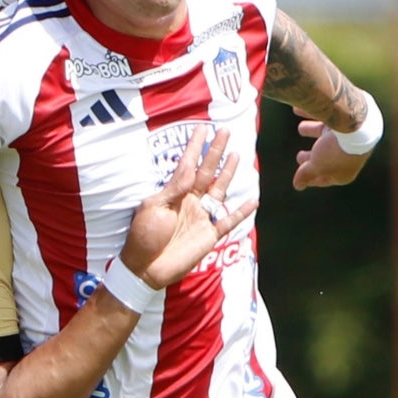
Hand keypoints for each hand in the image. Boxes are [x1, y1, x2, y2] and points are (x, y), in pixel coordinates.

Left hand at [122, 126, 258, 288]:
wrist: (145, 268)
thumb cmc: (143, 236)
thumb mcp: (154, 208)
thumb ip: (174, 188)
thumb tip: (190, 168)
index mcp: (174, 193)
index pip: (187, 164)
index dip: (195, 147)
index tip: (202, 128)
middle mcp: (190, 201)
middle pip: (207, 171)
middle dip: (215, 151)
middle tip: (225, 131)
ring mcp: (201, 217)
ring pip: (219, 190)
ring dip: (228, 173)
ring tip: (237, 155)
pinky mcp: (209, 235)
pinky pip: (229, 221)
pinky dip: (242, 212)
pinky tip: (253, 200)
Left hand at [291, 112, 370, 189]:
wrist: (355, 123)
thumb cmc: (336, 150)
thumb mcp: (317, 165)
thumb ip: (306, 174)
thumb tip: (298, 185)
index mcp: (345, 172)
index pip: (326, 179)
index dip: (311, 180)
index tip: (299, 180)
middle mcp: (348, 154)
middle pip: (326, 157)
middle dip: (312, 157)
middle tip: (299, 156)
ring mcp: (348, 135)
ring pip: (326, 134)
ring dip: (312, 131)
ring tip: (300, 128)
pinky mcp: (345, 118)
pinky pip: (325, 116)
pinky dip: (311, 113)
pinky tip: (296, 110)